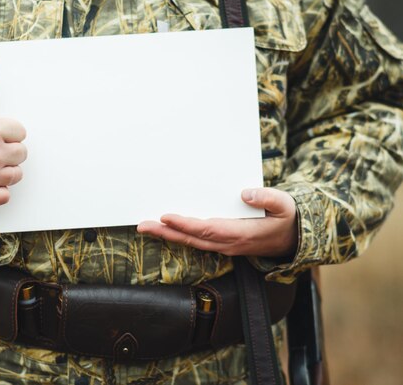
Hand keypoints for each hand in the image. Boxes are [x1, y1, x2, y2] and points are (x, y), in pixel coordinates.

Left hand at [137, 188, 297, 257]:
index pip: (207, 230)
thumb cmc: (287, 219)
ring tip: (147, 227)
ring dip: (168, 235)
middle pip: (192, 239)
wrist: (295, 240)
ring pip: (191, 242)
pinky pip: (196, 241)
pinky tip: (166, 230)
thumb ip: (267, 198)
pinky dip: (179, 236)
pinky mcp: (222, 244)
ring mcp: (224, 246)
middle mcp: (228, 244)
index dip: (185, 225)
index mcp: (241, 234)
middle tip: (143, 225)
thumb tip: (245, 193)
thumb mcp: (285, 205)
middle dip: (166, 232)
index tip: (167, 217)